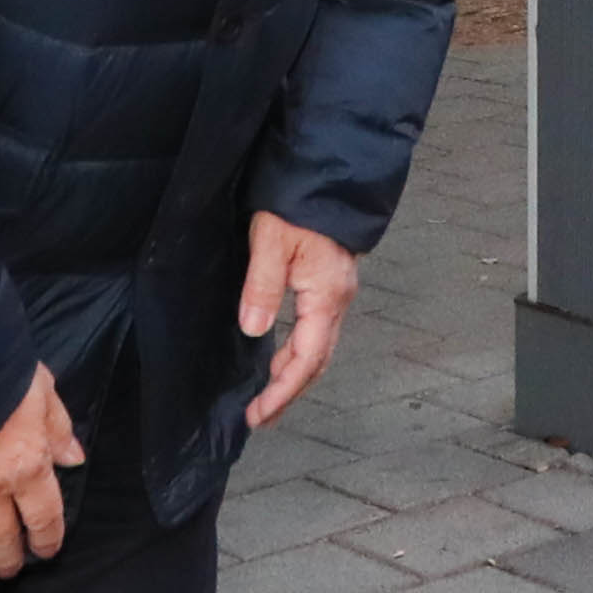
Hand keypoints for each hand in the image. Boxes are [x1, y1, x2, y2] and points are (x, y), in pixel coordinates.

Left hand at [240, 210, 362, 429]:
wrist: (329, 175)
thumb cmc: (297, 206)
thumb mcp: (271, 242)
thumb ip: (262, 288)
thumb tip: (254, 330)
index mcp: (326, 296)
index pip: (306, 358)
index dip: (283, 391)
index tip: (258, 414)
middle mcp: (339, 299)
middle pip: (318, 360)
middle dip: (289, 392)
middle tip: (260, 417)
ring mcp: (339, 292)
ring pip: (320, 347)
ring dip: (294, 374)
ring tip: (267, 396)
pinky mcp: (332, 283)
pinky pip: (319, 330)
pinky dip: (299, 352)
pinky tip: (281, 356)